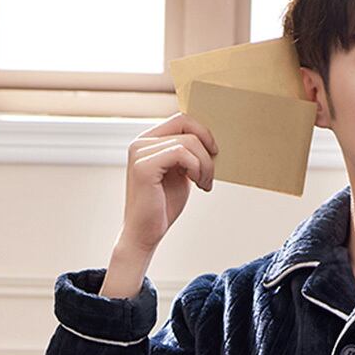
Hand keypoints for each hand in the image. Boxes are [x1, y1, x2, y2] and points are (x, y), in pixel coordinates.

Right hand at [119, 111, 217, 251]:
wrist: (145, 234)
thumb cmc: (162, 207)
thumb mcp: (180, 174)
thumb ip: (188, 155)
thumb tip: (209, 140)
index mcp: (148, 142)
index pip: (181, 119)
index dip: (203, 133)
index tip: (214, 155)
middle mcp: (140, 143)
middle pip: (185, 124)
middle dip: (206, 147)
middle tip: (210, 173)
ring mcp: (140, 153)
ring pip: (188, 141)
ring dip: (205, 164)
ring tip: (204, 184)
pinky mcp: (144, 166)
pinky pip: (181, 153)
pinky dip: (196, 168)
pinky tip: (198, 185)